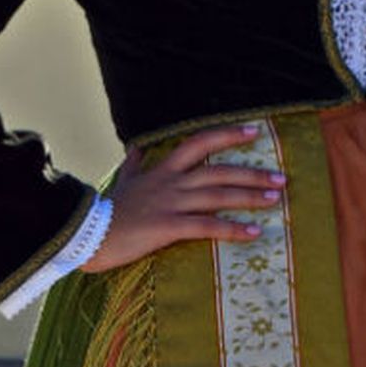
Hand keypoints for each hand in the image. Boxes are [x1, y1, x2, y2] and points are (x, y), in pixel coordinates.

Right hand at [82, 123, 284, 271]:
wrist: (84, 235)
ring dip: (251, 197)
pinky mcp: (167, 226)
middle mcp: (171, 182)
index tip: (254, 132)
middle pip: (219, 171)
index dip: (227, 135)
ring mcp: (170, 203)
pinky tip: (254, 233)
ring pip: (218, 195)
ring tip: (276, 199)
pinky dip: (233, 229)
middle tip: (282, 177)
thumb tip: (134, 147)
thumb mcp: (122, 181)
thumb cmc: (106, 210)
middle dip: (253, 173)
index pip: (199, 143)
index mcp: (163, 170)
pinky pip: (207, 226)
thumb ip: (133, 164)